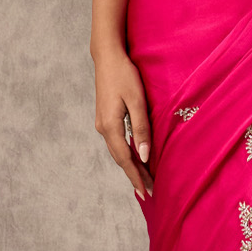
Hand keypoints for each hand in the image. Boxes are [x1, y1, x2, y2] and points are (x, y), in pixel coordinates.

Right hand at [92, 49, 153, 198]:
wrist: (107, 57)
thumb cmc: (125, 76)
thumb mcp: (137, 101)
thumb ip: (141, 128)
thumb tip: (145, 156)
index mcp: (110, 126)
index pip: (126, 159)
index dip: (136, 176)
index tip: (146, 193)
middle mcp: (103, 128)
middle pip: (120, 158)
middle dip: (134, 175)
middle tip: (149, 192)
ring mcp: (102, 123)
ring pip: (118, 151)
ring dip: (130, 166)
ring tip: (143, 179)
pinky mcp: (105, 118)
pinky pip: (116, 142)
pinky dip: (126, 154)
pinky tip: (134, 157)